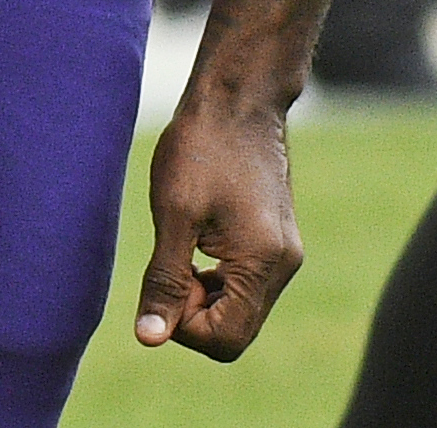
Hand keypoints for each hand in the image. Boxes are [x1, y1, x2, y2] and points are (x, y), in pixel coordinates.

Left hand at [132, 87, 300, 359]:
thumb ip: (165, 281)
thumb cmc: (203, 147)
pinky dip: (217, 278)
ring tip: (184, 243)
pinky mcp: (278, 240)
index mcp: (264, 262)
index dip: (184, 325)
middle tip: (173, 260)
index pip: (225, 340)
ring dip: (204, 294)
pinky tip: (200, 238)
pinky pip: (246, 284)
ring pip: (240, 309)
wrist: (240, 96)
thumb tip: (151, 338)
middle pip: (235, 330)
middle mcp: (285, 264)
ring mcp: (286, 252)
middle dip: (194, 312)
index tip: (166, 279)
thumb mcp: (174, 214)